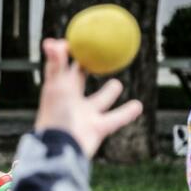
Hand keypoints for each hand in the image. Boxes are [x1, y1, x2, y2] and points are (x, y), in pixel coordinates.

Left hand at [34, 39, 142, 157]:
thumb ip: (56, 64)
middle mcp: (69, 101)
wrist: (62, 149)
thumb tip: (51, 41)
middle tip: (95, 55)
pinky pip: (115, 118)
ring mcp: (83, 115)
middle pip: (77, 82)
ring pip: (98, 101)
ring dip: (108, 93)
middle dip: (82, 69)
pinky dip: (127, 112)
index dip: (63, 54)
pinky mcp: (96, 129)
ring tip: (117, 83)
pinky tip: (138, 105)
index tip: (73, 40)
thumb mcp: (56, 86)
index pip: (58, 67)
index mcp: (56, 89)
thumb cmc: (56, 116)